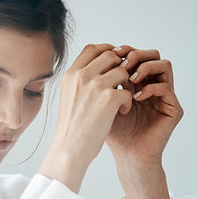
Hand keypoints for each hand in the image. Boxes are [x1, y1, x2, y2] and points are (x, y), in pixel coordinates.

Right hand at [38, 43, 131, 191]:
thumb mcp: (69, 97)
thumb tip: (100, 67)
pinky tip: (122, 112)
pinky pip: (128, 91)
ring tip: (122, 100)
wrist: (69, 150)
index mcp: (70, 74)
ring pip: (123, 72)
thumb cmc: (71, 128)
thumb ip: (81, 81)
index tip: (115, 63)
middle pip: (111, 55)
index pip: (92, 48)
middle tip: (124, 83)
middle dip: (121, 67)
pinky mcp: (109, 99)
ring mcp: (95, 86)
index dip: (107, 51)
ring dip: (127, 84)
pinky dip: (128, 102)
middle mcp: (82, 76)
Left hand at [105, 46, 182, 173]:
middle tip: (123, 63)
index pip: (138, 55)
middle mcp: (155, 86)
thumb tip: (103, 54)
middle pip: (154, 55)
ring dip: (146, 67)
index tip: (111, 53)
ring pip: (165, 65)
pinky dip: (150, 88)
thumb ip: (108, 79)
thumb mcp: (107, 101)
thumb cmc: (115, 132)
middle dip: (137, 55)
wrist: (127, 156)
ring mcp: (166, 97)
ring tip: (130, 80)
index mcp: (140, 82)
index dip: (126, 50)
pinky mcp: (174, 109)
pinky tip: (135, 98)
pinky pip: (166, 88)